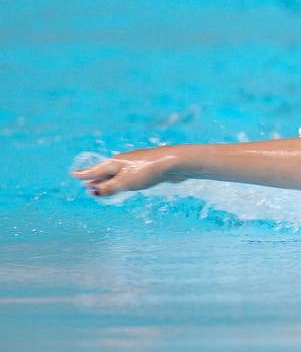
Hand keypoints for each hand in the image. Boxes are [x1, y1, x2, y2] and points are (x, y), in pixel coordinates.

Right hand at [71, 148, 185, 197]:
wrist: (175, 162)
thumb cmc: (148, 171)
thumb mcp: (125, 182)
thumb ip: (109, 187)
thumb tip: (93, 191)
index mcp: (115, 162)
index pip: (95, 170)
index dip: (85, 174)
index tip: (73, 174)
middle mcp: (124, 161)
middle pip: (106, 170)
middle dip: (95, 177)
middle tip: (85, 182)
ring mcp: (136, 163)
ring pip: (118, 172)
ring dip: (108, 179)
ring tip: (102, 184)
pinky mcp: (148, 168)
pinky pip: (129, 174)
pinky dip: (122, 179)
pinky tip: (126, 181)